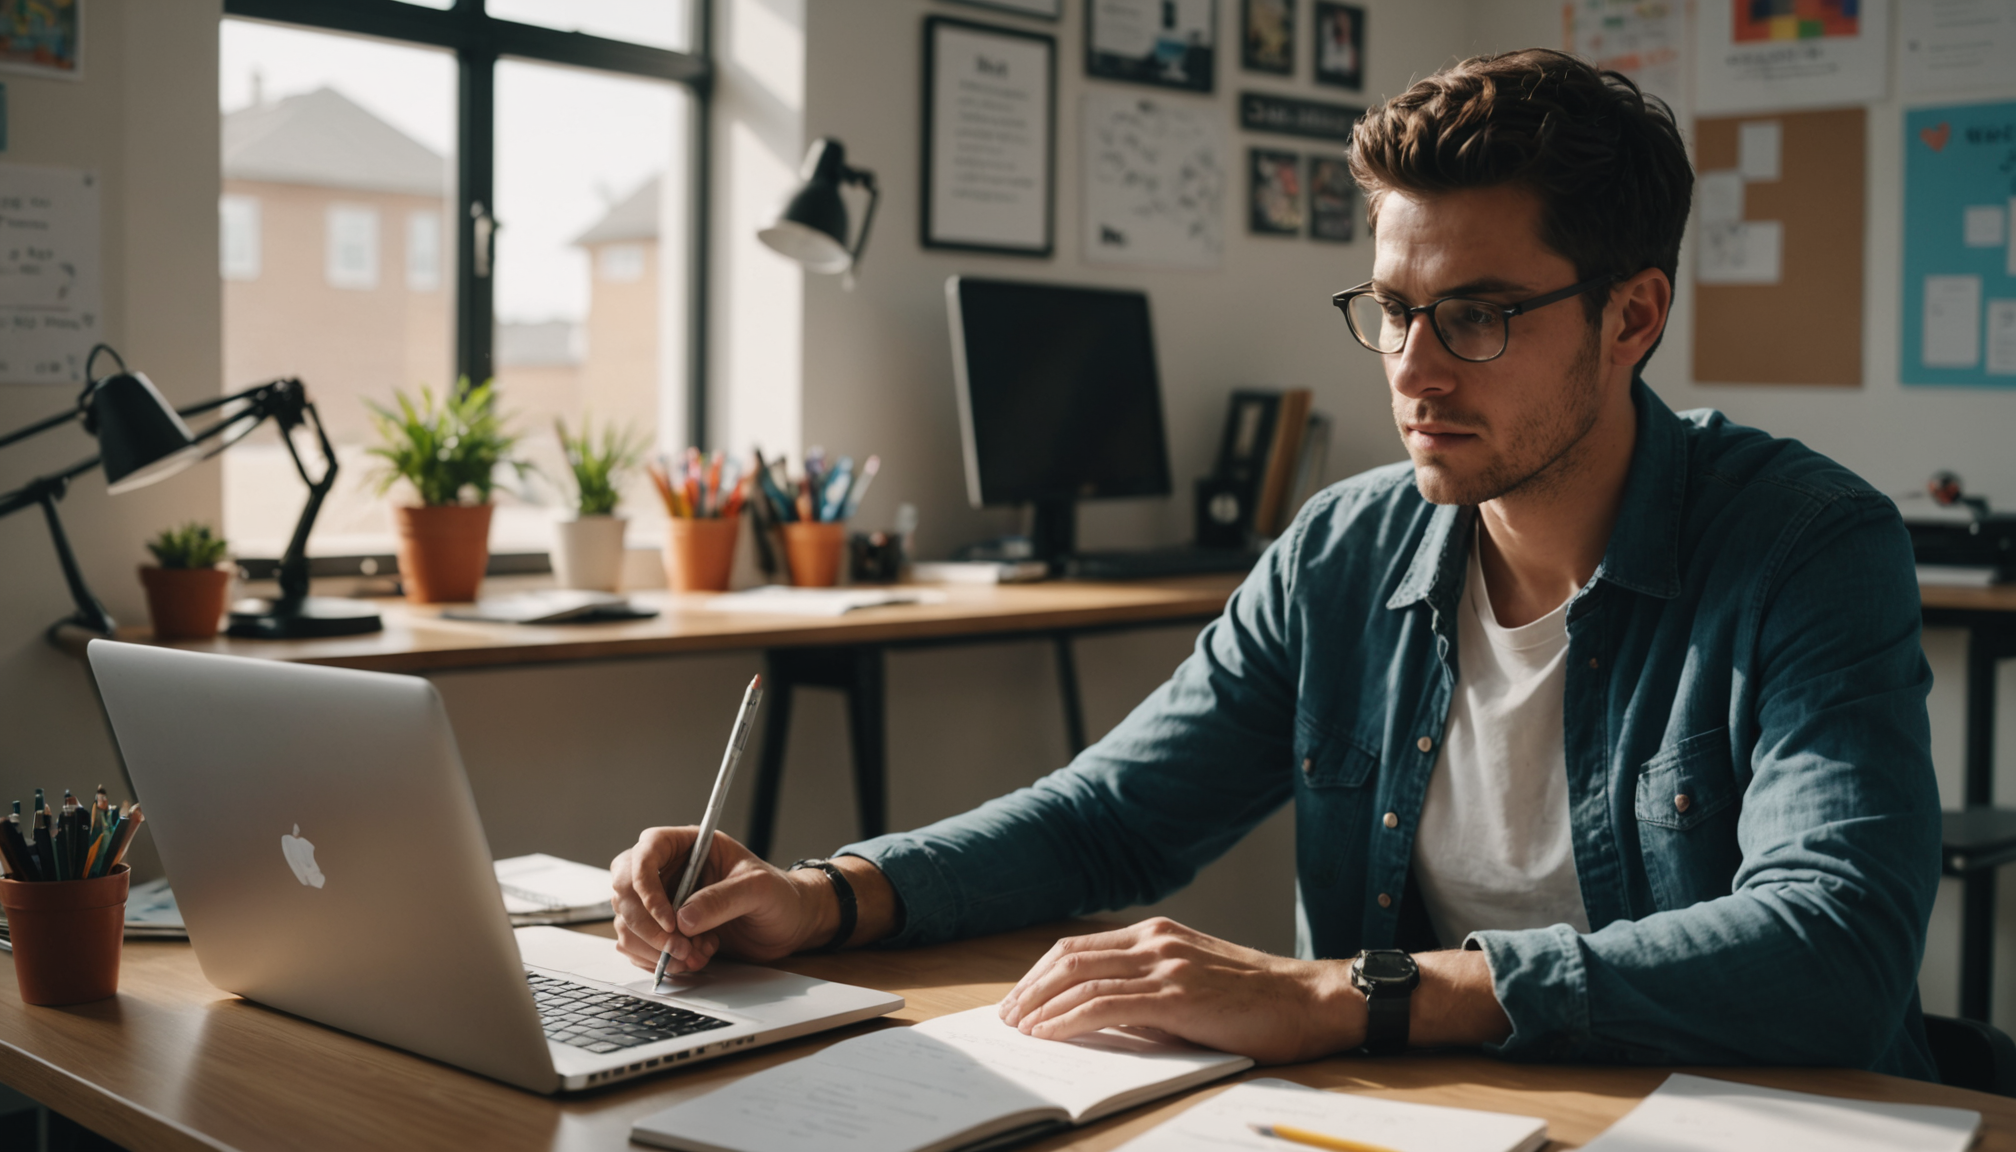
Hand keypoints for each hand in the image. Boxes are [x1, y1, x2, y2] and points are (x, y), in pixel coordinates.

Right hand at [609, 827, 829, 973]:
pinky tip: (692, 959)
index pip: (647, 849)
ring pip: (628, 922)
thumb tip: (683, 919)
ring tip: (696, 955)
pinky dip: (658, 959)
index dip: (646, 883)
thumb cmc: (779, 894)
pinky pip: (638, 945)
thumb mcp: (759, 889)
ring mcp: (662, 900)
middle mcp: (669, 870)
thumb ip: (723, 899)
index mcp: (690, 845)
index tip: (668, 918)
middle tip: (679, 946)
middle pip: (625, 888)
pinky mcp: (662, 929)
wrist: (788, 925)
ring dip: (655, 947)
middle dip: (648, 924)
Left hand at [996, 917, 1363, 1064]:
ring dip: (1039, 1006)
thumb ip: (1145, 993)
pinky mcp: (1176, 995)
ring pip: (1079, 978)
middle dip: (1029, 989)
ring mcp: (1165, 965)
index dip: (1040, 973)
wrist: (1310, 1003)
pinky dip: (1067, 1019)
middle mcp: (1156, 941)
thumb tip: (1094, 1017)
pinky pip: (1104, 1005)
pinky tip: (1048, 1034)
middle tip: (1006, 1018)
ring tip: (1018, 1029)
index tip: (1019, 999)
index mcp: (1157, 934)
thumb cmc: (1256, 1002)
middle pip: (1068, 957)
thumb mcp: (1192, 985)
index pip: (1078, 947)